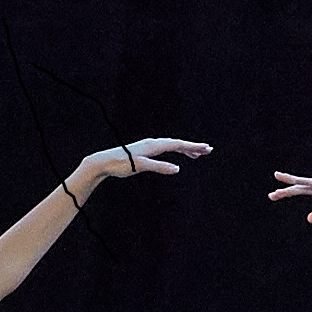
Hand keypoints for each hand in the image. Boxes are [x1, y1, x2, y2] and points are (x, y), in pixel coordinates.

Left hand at [73, 138, 213, 192]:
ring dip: (185, 149)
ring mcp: (149, 146)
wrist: (104, 162)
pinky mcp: (145, 151)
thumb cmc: (120, 164)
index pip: (178, 144)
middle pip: (177, 143)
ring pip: (172, 145)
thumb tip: (177, 169)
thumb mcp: (140, 166)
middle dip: (193, 146)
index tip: (206, 148)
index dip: (193, 146)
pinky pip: (165, 148)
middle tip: (208, 150)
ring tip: (198, 154)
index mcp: (154, 145)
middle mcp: (153, 143)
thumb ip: (159, 167)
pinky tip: (179, 155)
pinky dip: (175, 151)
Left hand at [266, 171, 311, 224]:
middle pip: (301, 186)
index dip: (288, 193)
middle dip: (286, 190)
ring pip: (307, 182)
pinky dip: (309, 182)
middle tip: (270, 196)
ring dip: (293, 181)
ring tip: (279, 177)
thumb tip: (308, 219)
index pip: (302, 191)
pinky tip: (299, 182)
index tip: (274, 196)